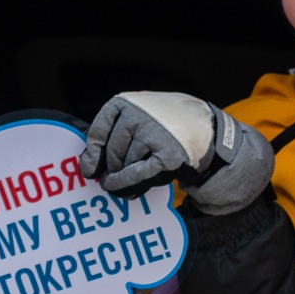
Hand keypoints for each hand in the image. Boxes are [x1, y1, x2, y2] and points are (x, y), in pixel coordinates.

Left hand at [81, 92, 273, 212]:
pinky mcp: (167, 155)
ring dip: (122, 178)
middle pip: (112, 152)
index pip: (99, 130)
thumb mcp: (141, 116)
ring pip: (124, 165)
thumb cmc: (167, 125)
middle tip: (113, 177)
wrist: (207, 128)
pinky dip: (125, 185)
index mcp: (128, 102)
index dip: (92, 152)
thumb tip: (87, 167)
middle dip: (111, 168)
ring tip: (129, 180)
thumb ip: (115, 133)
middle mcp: (138, 115)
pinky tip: (123, 191)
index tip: (90, 168)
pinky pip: (136, 175)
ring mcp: (153, 134)